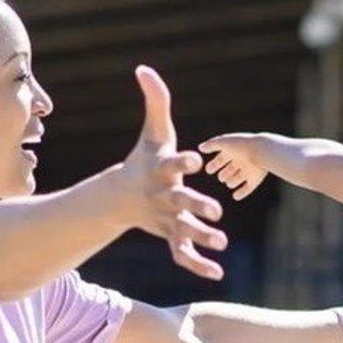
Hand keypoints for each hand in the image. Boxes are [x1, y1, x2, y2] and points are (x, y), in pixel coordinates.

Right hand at [120, 66, 225, 280]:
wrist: (121, 197)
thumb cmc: (143, 159)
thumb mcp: (152, 132)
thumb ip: (155, 101)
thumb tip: (143, 68)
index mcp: (161, 169)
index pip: (172, 163)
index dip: (183, 160)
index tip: (196, 158)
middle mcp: (163, 195)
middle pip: (180, 201)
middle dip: (197, 205)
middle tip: (216, 211)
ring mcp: (166, 218)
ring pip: (184, 230)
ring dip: (201, 237)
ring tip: (222, 242)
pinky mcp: (170, 234)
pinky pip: (183, 253)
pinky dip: (198, 265)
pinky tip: (217, 273)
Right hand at [199, 133, 270, 200]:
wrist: (261, 151)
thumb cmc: (241, 145)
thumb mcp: (224, 143)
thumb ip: (211, 145)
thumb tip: (200, 148)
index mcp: (234, 151)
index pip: (221, 159)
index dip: (214, 164)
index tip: (208, 170)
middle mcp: (241, 161)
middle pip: (229, 170)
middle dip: (223, 174)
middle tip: (221, 177)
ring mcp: (249, 170)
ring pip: (236, 179)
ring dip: (231, 182)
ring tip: (229, 182)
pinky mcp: (255, 179)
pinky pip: (247, 189)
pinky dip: (241, 193)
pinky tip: (235, 196)